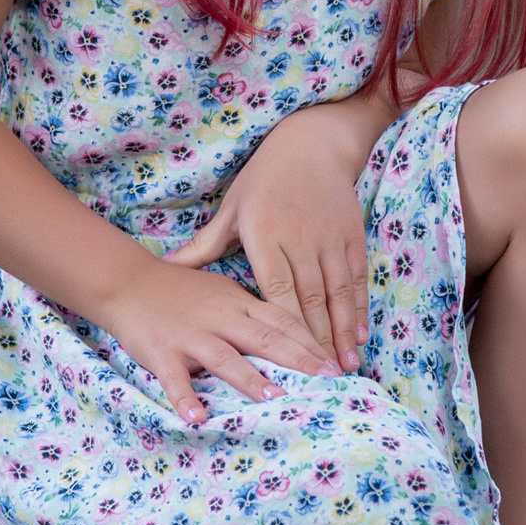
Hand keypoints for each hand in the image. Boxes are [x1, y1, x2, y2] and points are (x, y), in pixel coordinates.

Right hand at [88, 255, 334, 425]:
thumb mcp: (223, 292)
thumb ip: (252, 313)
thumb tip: (290, 337)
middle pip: (264, 339)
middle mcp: (220, 318)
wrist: (128, 282)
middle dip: (298, 361)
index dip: (311, 342)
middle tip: (327, 381)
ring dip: (250, 380)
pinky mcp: (161, 353)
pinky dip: (186, 399)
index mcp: (238, 303)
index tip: (336, 363)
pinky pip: (175, 379)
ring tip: (274, 400)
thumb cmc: (181, 291)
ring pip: (225, 358)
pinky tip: (198, 419)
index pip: (283, 322)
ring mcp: (190, 336)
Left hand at [163, 108, 378, 373]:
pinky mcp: (351, 236)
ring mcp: (328, 239)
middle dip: (316, 342)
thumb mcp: (231, 209)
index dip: (284, 329)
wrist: (312, 143)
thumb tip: (168, 267)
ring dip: (340, 333)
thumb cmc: (263, 180)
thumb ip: (204, 245)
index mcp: (265, 237)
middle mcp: (300, 240)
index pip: (275, 291)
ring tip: (344, 368)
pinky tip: (357, 336)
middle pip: (310, 299)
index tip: (286, 363)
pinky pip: (356, 278)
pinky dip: (357, 309)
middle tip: (321, 381)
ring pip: (336, 293)